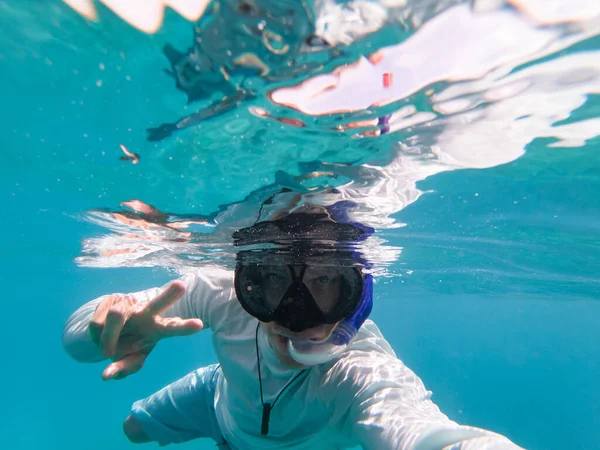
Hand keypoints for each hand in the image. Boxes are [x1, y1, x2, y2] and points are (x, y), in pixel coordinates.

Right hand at [89, 281, 203, 379]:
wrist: (107, 333)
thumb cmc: (128, 347)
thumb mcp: (130, 360)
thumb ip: (123, 368)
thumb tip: (105, 375)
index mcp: (157, 328)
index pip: (173, 326)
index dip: (185, 327)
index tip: (199, 324)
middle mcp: (145, 313)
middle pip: (158, 303)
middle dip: (169, 295)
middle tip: (181, 285)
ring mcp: (127, 305)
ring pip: (116, 316)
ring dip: (108, 338)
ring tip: (107, 352)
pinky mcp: (109, 301)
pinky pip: (98, 324)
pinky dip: (97, 338)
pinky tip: (100, 337)